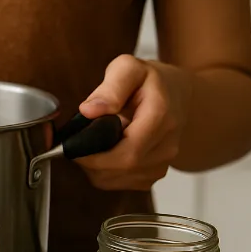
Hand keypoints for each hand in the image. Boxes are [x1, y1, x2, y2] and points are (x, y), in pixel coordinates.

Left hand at [75, 54, 191, 190]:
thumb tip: (89, 111)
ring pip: (116, 180)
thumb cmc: (149, 81)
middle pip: (120, 169)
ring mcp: (162, 164)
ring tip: (93, 144)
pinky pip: (120, 183)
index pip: (127, 153)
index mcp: (161, 117)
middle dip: (90, 161)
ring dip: (95, 167)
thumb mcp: (128, 68)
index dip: (94, 156)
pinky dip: (104, 173)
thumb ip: (110, 88)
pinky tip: (104, 153)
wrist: (176, 94)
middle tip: (77, 143)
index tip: (74, 146)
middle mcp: (166, 145)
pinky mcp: (153, 175)